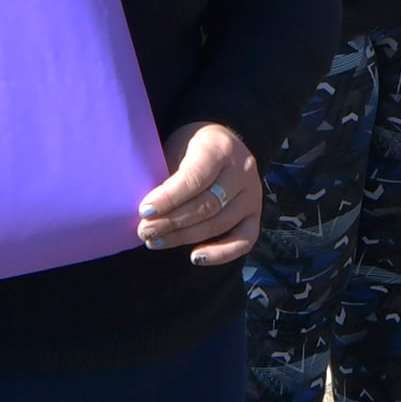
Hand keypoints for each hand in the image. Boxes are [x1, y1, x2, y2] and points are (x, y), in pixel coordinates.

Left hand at [138, 120, 262, 265]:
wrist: (219, 143)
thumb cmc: (189, 149)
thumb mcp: (176, 149)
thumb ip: (166, 177)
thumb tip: (147, 212)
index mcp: (220, 147)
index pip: (195, 178)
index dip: (169, 198)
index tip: (144, 210)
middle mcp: (243, 171)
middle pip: (208, 205)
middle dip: (172, 221)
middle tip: (145, 230)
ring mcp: (253, 195)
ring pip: (220, 224)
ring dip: (185, 237)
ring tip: (156, 241)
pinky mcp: (255, 215)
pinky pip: (244, 241)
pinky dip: (220, 254)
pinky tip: (195, 257)